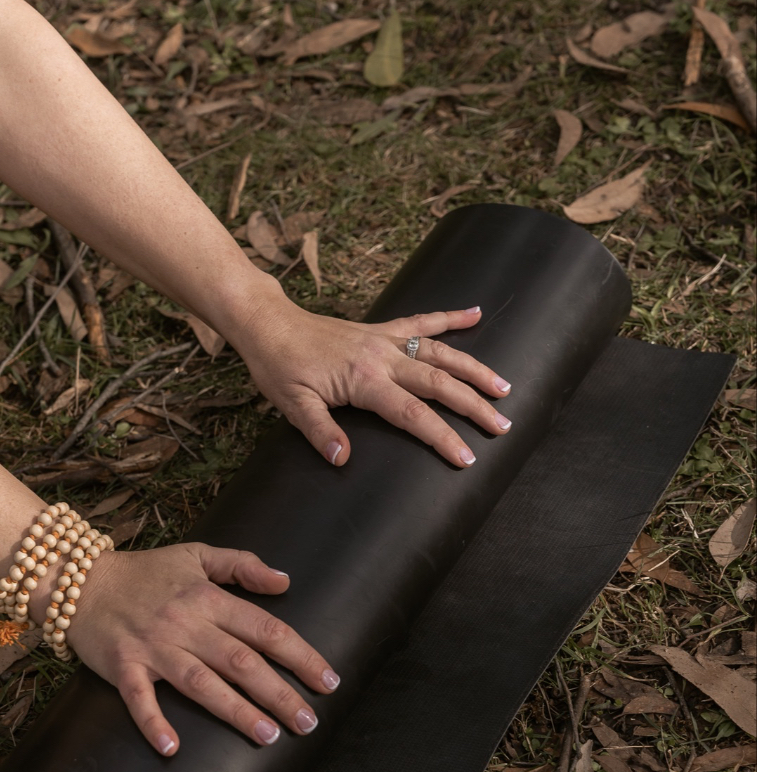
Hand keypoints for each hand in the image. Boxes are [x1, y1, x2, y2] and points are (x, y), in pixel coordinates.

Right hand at [62, 544, 338, 755]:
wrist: (77, 581)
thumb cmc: (144, 572)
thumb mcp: (196, 556)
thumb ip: (242, 565)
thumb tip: (285, 580)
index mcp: (208, 599)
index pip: (265, 629)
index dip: (301, 655)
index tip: (328, 681)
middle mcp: (186, 624)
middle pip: (242, 662)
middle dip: (280, 693)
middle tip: (308, 722)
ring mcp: (154, 648)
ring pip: (202, 683)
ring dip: (237, 711)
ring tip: (268, 736)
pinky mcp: (123, 667)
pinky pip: (140, 699)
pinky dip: (154, 722)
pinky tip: (172, 748)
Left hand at [232, 288, 511, 467]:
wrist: (268, 324)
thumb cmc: (279, 367)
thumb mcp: (293, 405)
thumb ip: (320, 431)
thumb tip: (342, 458)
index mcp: (364, 380)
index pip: (413, 414)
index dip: (442, 437)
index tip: (466, 457)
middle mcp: (383, 357)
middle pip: (440, 383)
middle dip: (474, 406)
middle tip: (503, 425)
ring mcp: (385, 340)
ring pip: (441, 352)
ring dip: (475, 368)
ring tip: (504, 386)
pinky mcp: (382, 329)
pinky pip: (423, 321)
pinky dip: (451, 316)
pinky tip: (477, 312)